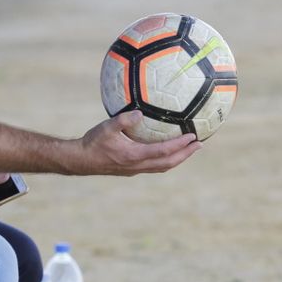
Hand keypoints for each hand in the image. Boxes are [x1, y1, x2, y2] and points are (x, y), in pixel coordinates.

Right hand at [72, 112, 199, 175]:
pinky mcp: (131, 169)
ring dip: (178, 159)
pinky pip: (154, 166)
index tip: (193, 138)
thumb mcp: (107, 127)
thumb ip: (124, 119)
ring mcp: (135, 169)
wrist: (81, 160)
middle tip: (199, 145)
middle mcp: (137, 165)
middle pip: (168, 163)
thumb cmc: (93, 142)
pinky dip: (166, 160)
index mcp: (134, 155)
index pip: (163, 152)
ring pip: (162, 167)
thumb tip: (139, 112)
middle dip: (185, 155)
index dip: (180, 145)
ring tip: (189, 150)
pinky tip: (167, 152)